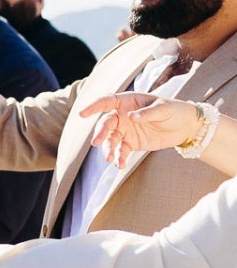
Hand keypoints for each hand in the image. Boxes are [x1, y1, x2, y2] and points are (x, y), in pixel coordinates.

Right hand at [80, 93, 200, 168]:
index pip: (106, 102)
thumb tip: (131, 117)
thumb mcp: (164, 108)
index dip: (93, 107)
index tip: (82, 114)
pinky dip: (119, 158)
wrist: (186, 126)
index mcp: (127, 102)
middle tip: (97, 143)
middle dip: (100, 133)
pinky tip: (120, 165)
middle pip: (105, 123)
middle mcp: (122, 115)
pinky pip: (121, 151)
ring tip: (110, 159)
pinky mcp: (131, 143)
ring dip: (108, 149)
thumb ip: (147, 112)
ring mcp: (125, 130)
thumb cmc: (174, 110)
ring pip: (110, 139)